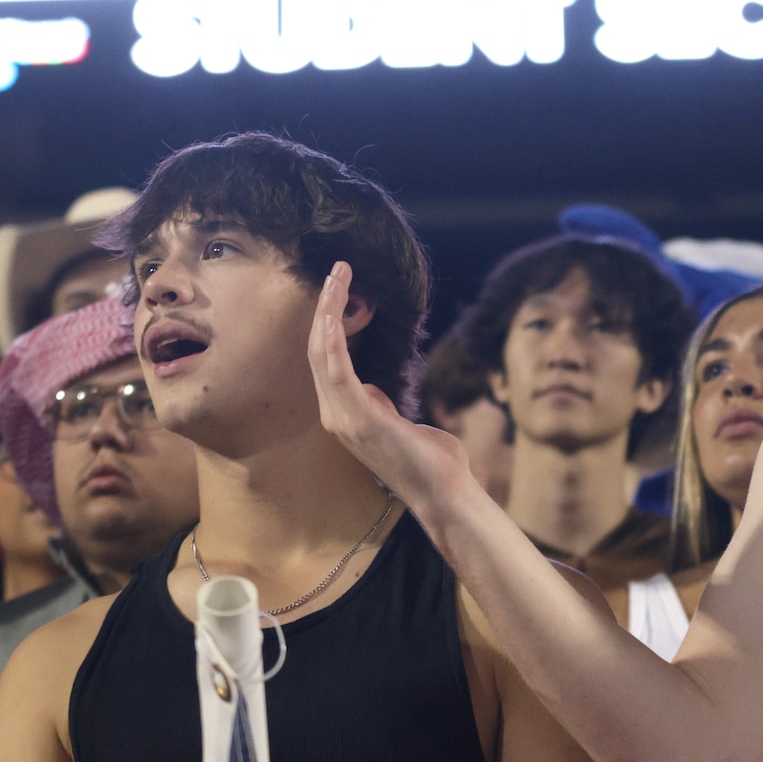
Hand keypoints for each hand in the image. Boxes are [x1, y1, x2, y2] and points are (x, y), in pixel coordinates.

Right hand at [309, 263, 480, 514]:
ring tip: (336, 277)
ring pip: (322, 355)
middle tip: (337, 269)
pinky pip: (337, 373)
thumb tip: (373, 389)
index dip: (328, 321)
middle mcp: (336, 415)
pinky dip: (332, 342)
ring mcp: (344, 419)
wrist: (444, 493)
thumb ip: (381, 405)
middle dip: (325, 306)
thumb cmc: (430, 461)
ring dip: (327, 313)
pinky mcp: (360, 420)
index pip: (326, 359)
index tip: (340, 286)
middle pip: (317, 350)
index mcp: (345, 414)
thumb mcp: (398, 422)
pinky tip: (332, 316)